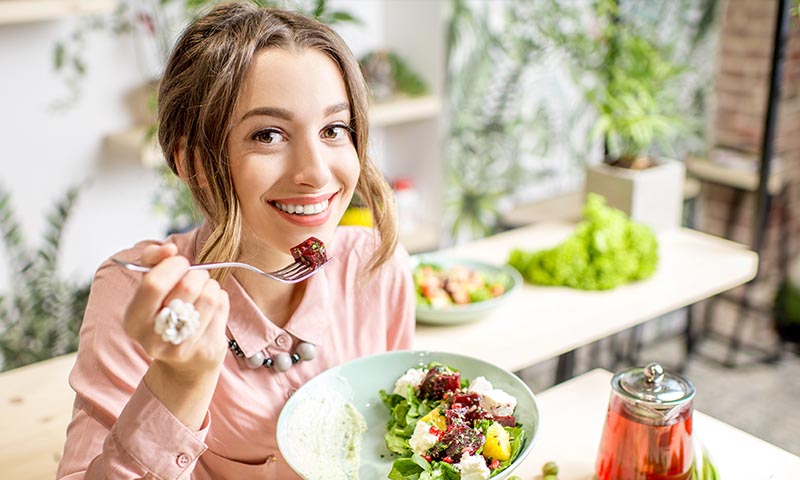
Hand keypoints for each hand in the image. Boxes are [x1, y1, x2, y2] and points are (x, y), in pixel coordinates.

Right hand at [123, 243, 229, 381]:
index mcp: (133, 321)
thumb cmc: (166, 314)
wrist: (184, 363)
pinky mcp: (206, 350)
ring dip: (210, 285)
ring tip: (204, 291)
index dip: (172, 266)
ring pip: (209, 296)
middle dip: (196, 274)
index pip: (154, 284)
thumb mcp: (150, 288)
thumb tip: (168, 249)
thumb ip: (152, 261)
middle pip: (187, 288)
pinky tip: (211, 306)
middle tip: (196, 276)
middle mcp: (154, 339)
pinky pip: (222, 306)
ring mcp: (181, 348)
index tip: (180, 262)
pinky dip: (220, 298)